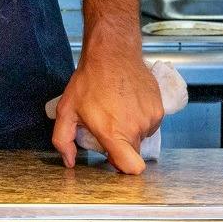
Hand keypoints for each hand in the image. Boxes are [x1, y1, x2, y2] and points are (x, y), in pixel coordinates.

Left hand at [51, 38, 163, 174]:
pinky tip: (127, 103)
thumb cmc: (88, 81)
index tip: (112, 157)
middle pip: (133, 152)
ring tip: (116, 109)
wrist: (113, 54)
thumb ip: (63, 139)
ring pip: (142, 136)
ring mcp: (151, 119)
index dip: (121, 167)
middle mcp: (136, 128)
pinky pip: (150, 123)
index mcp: (113, 133)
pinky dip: (140, 118)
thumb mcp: (66, 110)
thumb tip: (69, 161)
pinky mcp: (159, 109)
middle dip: (120, 145)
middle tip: (107, 125)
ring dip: (130, 129)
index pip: (132, 167)